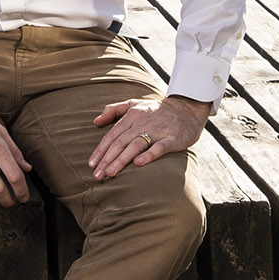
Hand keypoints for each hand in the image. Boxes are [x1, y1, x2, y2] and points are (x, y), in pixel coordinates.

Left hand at [88, 94, 210, 179]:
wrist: (187, 108)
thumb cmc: (156, 110)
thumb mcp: (134, 104)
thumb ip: (113, 110)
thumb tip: (96, 122)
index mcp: (131, 115)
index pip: (112, 135)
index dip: (101, 150)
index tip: (91, 164)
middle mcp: (142, 122)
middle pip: (121, 142)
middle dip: (107, 159)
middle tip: (97, 175)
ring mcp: (158, 131)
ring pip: (136, 145)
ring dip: (122, 160)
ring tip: (111, 173)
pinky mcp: (172, 139)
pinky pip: (159, 147)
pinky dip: (148, 155)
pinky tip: (138, 164)